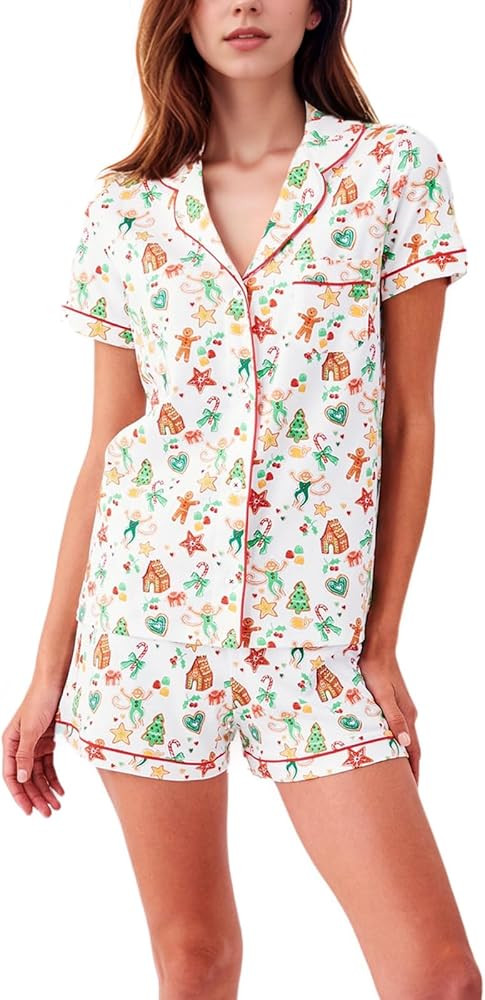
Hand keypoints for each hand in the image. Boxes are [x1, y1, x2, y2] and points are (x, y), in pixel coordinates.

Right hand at [2, 678, 64, 816]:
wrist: (56, 681)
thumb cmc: (40, 701)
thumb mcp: (31, 730)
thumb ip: (25, 754)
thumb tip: (21, 778)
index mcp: (9, 743)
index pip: (11, 776)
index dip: (19, 795)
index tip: (29, 811)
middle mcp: (19, 746)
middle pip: (26, 778)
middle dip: (36, 796)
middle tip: (48, 813)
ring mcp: (34, 744)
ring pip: (38, 774)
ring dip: (46, 790)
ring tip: (57, 805)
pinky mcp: (47, 741)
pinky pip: (48, 765)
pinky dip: (54, 778)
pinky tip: (61, 790)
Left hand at [358, 643, 419, 783]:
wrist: (377, 649)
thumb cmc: (375, 671)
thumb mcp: (381, 696)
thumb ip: (393, 718)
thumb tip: (405, 743)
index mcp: (406, 716)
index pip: (414, 750)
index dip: (413, 771)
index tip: (412, 790)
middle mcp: (408, 714)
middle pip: (412, 747)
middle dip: (410, 769)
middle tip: (405, 790)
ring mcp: (402, 708)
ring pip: (406, 738)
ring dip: (404, 757)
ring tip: (397, 774)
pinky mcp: (394, 702)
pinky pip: (399, 729)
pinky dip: (397, 743)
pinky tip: (389, 746)